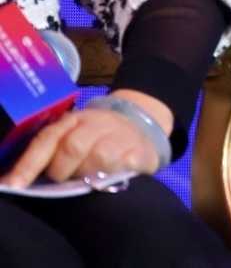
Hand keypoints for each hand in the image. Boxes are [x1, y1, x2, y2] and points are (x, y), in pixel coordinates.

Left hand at [0, 89, 167, 187]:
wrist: (141, 123)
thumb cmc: (96, 139)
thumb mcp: (72, 136)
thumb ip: (47, 154)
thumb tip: (11, 181)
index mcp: (72, 121)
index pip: (46, 140)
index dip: (29, 164)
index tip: (14, 185)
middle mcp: (96, 124)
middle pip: (73, 147)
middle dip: (63, 170)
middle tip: (67, 179)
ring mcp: (120, 136)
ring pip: (99, 157)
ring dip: (91, 175)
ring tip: (92, 179)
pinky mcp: (140, 151)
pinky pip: (124, 165)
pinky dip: (116, 174)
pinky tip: (116, 176)